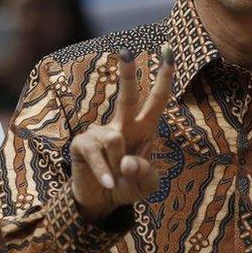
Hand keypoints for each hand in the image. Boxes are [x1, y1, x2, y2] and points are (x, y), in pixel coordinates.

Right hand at [70, 44, 174, 221]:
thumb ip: (144, 175)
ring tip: (115, 179)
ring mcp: (100, 132)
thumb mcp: (146, 187)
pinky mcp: (82, 144)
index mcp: (145, 128)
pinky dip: (104, 171)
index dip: (164, 77)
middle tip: (126, 51)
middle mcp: (123, 125)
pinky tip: (107, 182)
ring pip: (114, 139)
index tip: (168, 51)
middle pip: (128, 97)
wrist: (101, 201)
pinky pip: (96, 153)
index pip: (157, 99)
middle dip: (127, 74)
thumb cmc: (128, 186)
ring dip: (118, 165)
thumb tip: (126, 161)